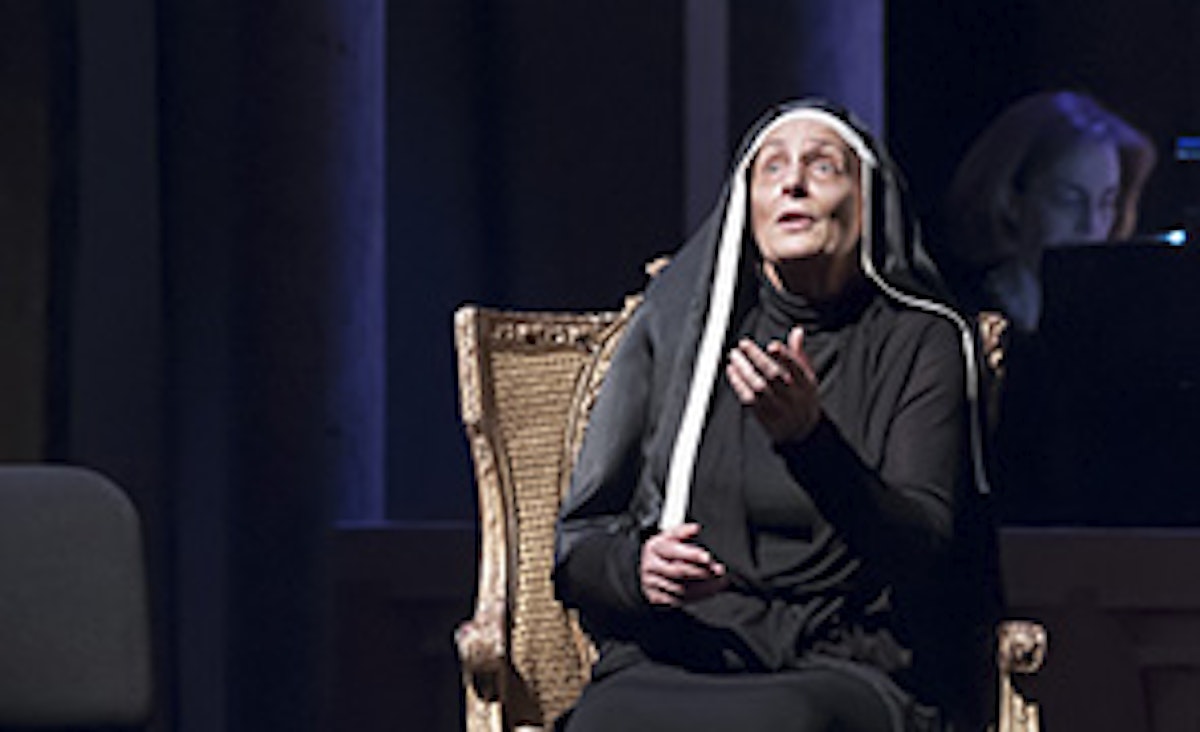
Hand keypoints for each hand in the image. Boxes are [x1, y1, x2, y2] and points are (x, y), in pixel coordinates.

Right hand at [640, 523, 727, 605]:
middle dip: (701, 572)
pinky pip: (677, 600)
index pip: (673, 551)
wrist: (649, 569)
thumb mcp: (671, 537)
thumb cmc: (666, 551)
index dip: (692, 554)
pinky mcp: (654, 596)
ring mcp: (650, 582)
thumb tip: (695, 528)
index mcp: (654, 546)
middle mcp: (650, 564)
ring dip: (701, 586)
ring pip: (679, 587)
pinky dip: (694, 597)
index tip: (708, 558)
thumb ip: (684, 532)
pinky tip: (706, 591)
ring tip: (718, 582)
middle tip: (718, 571)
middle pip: (678, 570)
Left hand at [725, 326, 820, 441]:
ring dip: (744, 370)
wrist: (802, 432)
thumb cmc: (803, 398)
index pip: (796, 369)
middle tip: (744, 344)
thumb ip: (799, 355)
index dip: (785, 357)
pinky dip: (739, 384)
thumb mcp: (808, 378)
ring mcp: (778, 408)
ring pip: (759, 387)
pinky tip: (732, 372)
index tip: (772, 345)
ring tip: (734, 356)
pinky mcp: (764, 416)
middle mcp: (793, 397)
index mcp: (806, 385)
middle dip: (758, 358)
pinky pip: (749, 399)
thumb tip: (797, 331)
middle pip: (774, 376)